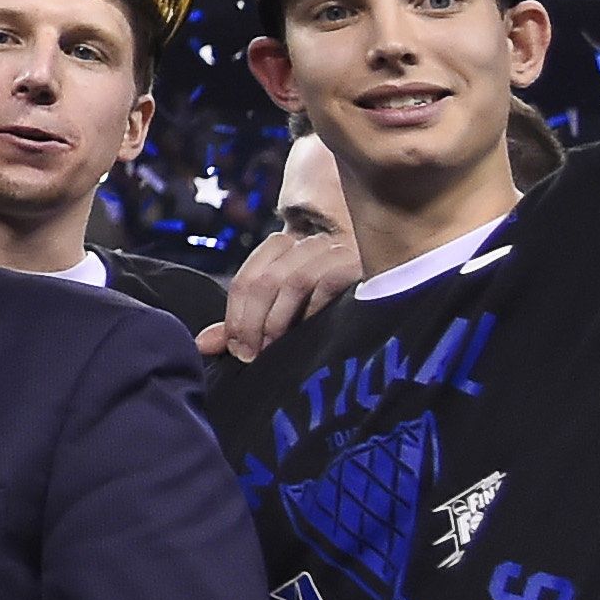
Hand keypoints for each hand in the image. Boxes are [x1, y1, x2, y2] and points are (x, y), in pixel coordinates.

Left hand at [198, 222, 367, 364]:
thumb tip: (203, 345)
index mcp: (285, 248)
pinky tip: (311, 334)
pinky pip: (326, 284)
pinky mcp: (359, 264)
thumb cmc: (333, 307)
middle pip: (264, 279)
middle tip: (250, 355)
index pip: (248, 277)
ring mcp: (335, 251)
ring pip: (291, 281)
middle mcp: (308, 244)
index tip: (235, 349)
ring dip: (277, 321)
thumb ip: (246, 321)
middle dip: (251, 321)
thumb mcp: (286, 309)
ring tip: (273, 351)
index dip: (235, 314)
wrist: (396, 290)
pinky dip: (313, 311)